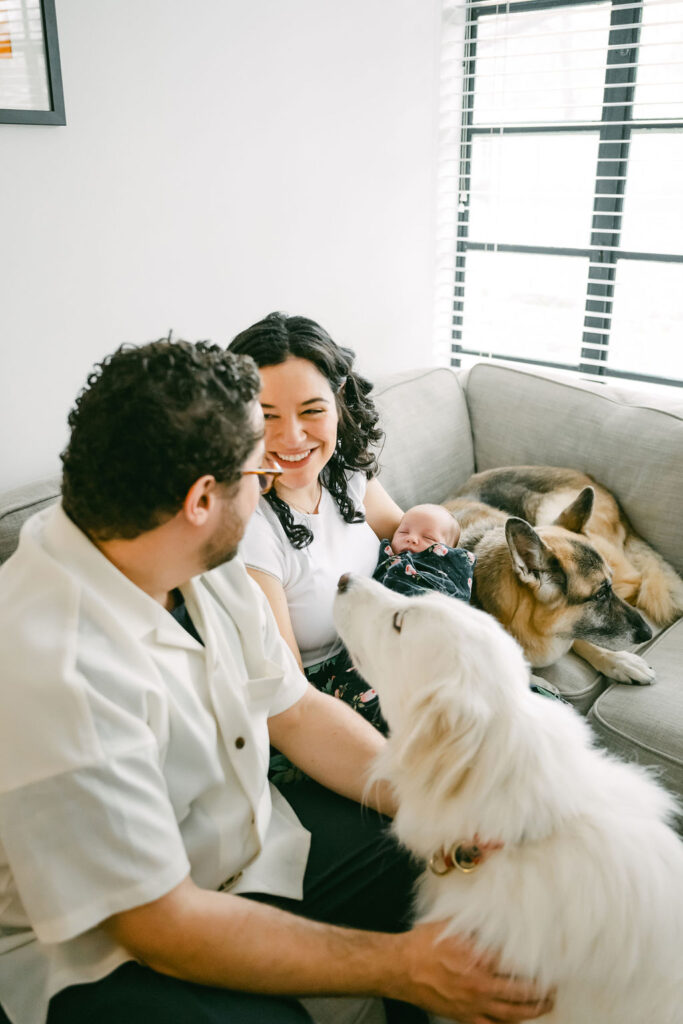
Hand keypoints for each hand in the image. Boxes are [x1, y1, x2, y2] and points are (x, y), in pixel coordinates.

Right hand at [392, 921, 553, 1022]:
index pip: (515, 965)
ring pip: (510, 1014)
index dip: (536, 966)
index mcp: (477, 958)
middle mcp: (478, 984)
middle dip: (540, 992)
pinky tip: (516, 1021)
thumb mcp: (451, 925)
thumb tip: (496, 914)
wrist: (401, 967)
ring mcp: (471, 1004)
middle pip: (519, 993)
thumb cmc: (424, 943)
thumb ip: (476, 924)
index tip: (550, 964)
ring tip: (545, 1005)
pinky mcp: (463, 1016)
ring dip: (531, 1010)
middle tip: (554, 988)